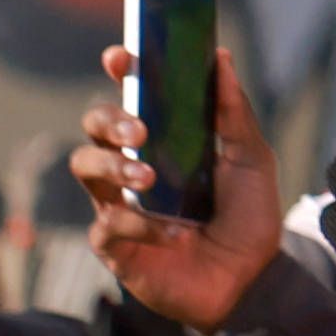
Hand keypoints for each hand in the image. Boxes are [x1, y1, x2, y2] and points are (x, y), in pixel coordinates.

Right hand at [79, 41, 286, 328]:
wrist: (249, 278)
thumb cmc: (248, 218)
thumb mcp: (251, 158)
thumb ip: (232, 113)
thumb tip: (221, 58)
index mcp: (163, 141)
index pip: (130, 97)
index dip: (121, 73)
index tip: (122, 57)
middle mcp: (133, 166)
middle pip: (94, 127)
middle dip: (109, 120)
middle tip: (140, 130)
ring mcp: (118, 204)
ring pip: (84, 167)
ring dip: (112, 165)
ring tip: (148, 178)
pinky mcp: (113, 244)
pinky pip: (106, 223)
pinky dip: (137, 224)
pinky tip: (169, 233)